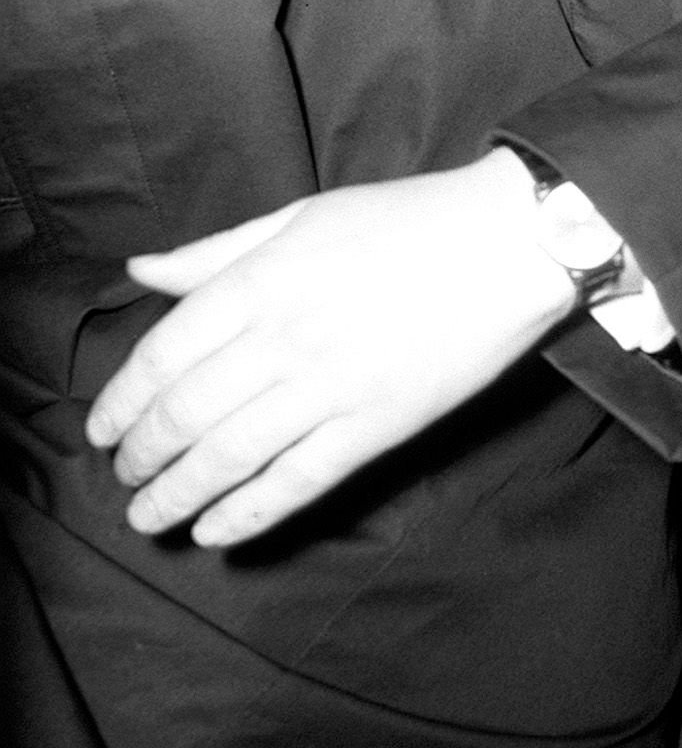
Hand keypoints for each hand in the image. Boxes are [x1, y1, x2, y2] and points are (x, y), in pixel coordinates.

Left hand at [86, 150, 575, 547]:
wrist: (510, 242)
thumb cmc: (410, 220)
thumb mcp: (304, 215)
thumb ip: (219, 250)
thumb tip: (141, 270)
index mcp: (262, 281)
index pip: (163, 355)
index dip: (122, 402)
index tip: (104, 431)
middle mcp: (284, 338)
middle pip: (186, 414)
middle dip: (142, 457)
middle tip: (125, 478)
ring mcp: (330, 386)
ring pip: (229, 457)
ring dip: (176, 496)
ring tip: (150, 518)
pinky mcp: (377, 425)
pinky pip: (297, 480)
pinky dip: (249, 513)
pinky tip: (217, 531)